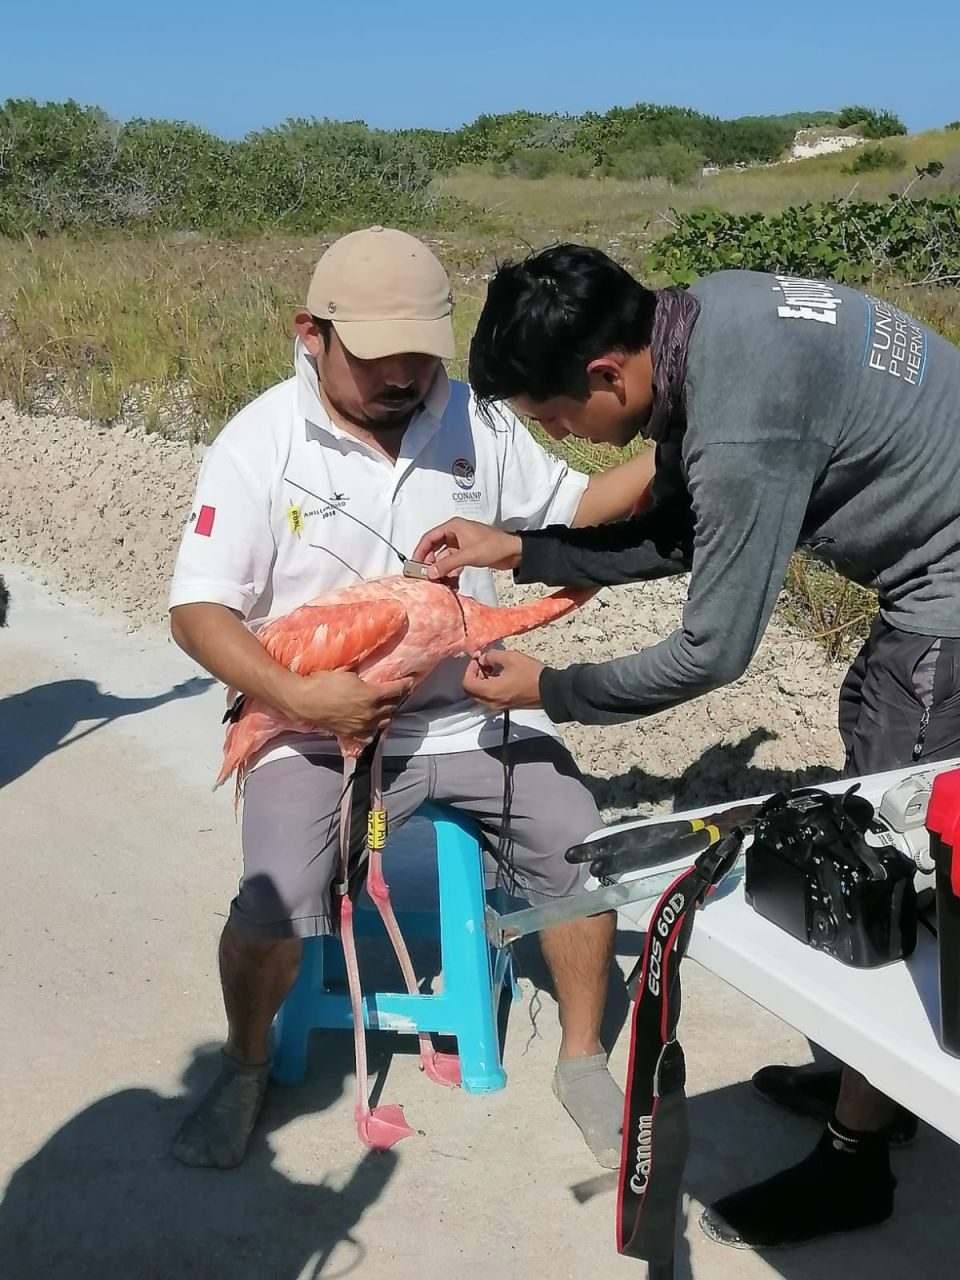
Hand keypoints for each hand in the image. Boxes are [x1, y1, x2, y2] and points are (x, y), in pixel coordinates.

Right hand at [282, 670, 413, 743]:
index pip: (395, 690)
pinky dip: (374, 729)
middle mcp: (370, 713)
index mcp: (371, 696)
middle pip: (392, 706)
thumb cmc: (324, 683)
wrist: (305, 701)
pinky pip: (369, 735)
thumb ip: (365, 680)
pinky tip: (373, 724)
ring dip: (387, 713)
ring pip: (383, 721)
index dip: (405, 684)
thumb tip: (372, 682)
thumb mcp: (348, 675)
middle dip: (397, 698)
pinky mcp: (351, 734)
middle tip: (399, 692)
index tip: (410, 680)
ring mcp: (361, 726)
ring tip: (387, 707)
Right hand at [411, 518, 521, 581]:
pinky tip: (449, 582)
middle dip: (429, 562)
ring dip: (440, 569)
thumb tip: (429, 573)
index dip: (420, 550)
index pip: (429, 537)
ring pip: (444, 557)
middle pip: (434, 548)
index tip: (413, 563)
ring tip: (436, 581)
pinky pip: (453, 562)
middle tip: (423, 575)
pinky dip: (450, 571)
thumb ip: (447, 564)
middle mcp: (455, 533)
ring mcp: (461, 544)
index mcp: (453, 526)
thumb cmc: (492, 546)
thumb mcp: (467, 555)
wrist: (514, 552)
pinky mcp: (467, 553)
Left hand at [462, 650, 544, 710]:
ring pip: (479, 695)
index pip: (467, 683)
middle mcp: (490, 702)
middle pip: (470, 691)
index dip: (469, 668)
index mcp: (490, 691)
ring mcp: (498, 706)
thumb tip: (483, 659)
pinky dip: (488, 686)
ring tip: (492, 667)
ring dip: (481, 680)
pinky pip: (488, 697)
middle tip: (484, 663)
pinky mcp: (505, 706)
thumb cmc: (530, 673)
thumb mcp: (510, 658)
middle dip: (473, 675)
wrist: (550, 690)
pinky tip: (499, 675)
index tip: (479, 659)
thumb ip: (492, 656)